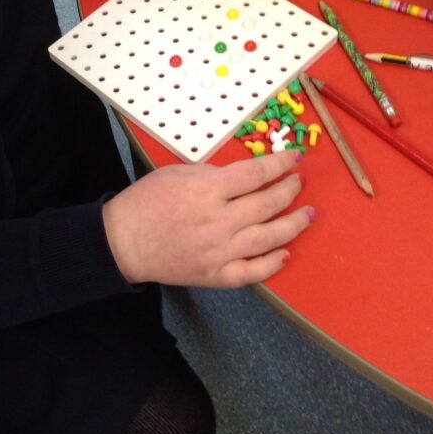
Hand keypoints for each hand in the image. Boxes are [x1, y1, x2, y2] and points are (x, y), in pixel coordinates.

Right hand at [102, 150, 313, 288]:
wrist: (124, 241)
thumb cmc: (147, 200)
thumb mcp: (179, 173)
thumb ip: (214, 174)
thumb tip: (247, 176)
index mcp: (208, 191)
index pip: (255, 174)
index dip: (280, 164)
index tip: (295, 158)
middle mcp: (219, 221)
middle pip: (267, 204)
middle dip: (289, 191)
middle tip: (300, 183)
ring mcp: (219, 251)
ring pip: (267, 238)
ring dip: (293, 225)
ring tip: (308, 215)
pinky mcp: (215, 275)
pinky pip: (251, 273)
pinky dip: (272, 265)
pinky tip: (286, 254)